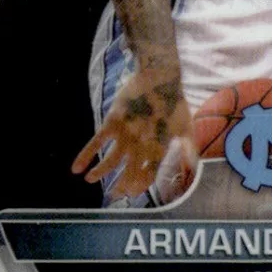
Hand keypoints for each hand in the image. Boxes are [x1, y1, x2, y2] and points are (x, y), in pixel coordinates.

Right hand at [72, 67, 194, 198]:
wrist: (159, 77)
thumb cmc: (174, 102)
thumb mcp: (186, 126)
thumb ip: (189, 148)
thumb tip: (196, 165)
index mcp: (159, 147)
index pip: (148, 174)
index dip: (139, 185)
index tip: (131, 192)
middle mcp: (141, 145)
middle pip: (128, 172)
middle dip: (120, 186)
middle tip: (113, 194)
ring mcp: (126, 134)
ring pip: (110, 161)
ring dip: (100, 172)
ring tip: (90, 180)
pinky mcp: (113, 122)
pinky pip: (96, 142)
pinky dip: (84, 156)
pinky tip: (75, 169)